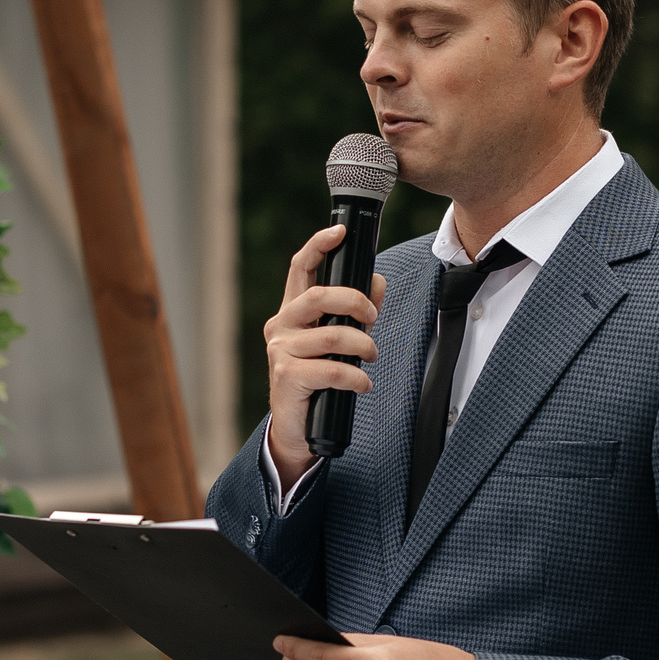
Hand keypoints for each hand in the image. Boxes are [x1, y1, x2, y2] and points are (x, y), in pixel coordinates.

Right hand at [264, 224, 387, 488]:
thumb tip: (378, 280)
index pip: (299, 269)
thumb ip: (355, 311)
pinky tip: (362, 384)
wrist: (297, 428)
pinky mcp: (287, 377)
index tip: (338, 231)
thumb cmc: (318, 380)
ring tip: (370, 358)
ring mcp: (281, 351)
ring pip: (332, 335)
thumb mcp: (338, 343)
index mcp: (292, 312)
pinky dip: (356, 377)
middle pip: (319, 296)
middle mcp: (281, 326)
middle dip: (355, 302)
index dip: (317, 245)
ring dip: (363, 346)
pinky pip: (332, 369)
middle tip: (372, 319)